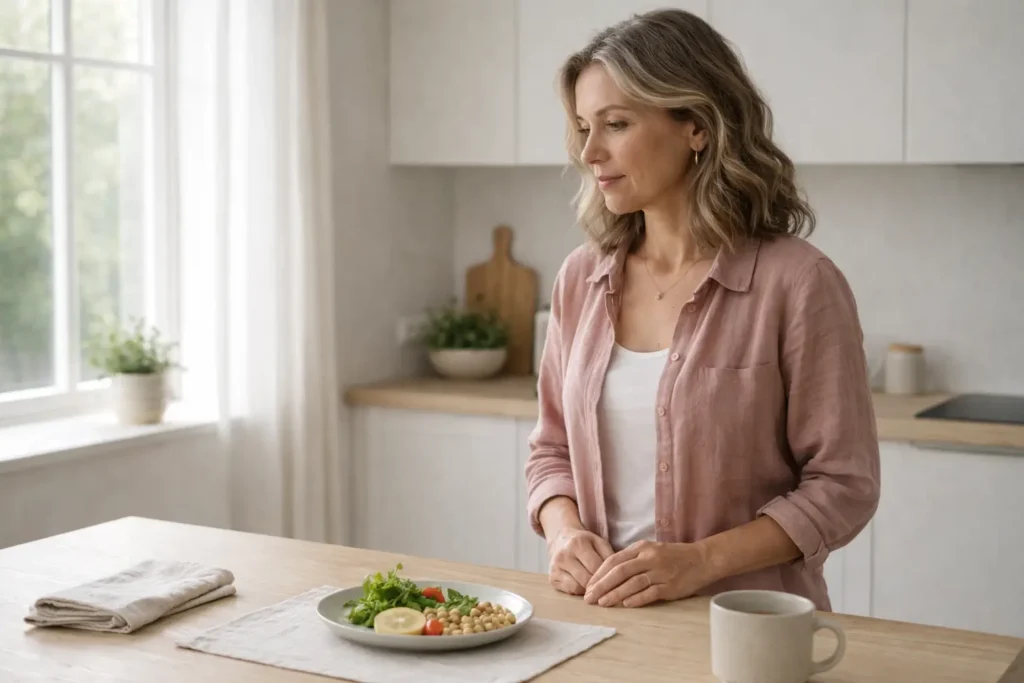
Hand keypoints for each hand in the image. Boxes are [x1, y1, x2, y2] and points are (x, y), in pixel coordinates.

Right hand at [546, 527, 614, 595]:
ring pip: (578, 587)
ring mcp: (555, 567)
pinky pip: (570, 591)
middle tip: (608, 588)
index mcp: (578, 544)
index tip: (616, 581)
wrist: (561, 538)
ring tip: (597, 587)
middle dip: (599, 585)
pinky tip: (585, 587)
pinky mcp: (551, 578)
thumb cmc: (584, 542)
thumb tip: (619, 576)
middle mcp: (564, 555)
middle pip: (587, 579)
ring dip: (590, 590)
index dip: (608, 576)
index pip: (597, 567)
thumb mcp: (598, 542)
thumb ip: (610, 556)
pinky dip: (579, 591)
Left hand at [584, 539, 711, 607]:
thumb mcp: (651, 550)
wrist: (702, 560)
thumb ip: (632, 559)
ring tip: (602, 603)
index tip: (588, 585)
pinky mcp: (670, 586)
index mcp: (642, 547)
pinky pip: (650, 593)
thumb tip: (608, 574)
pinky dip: (637, 599)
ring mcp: (660, 572)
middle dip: (602, 585)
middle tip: (589, 597)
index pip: (614, 560)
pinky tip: (625, 604)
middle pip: (620, 571)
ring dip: (615, 594)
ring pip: (632, 583)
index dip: (599, 573)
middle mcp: (649, 558)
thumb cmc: (673, 557)